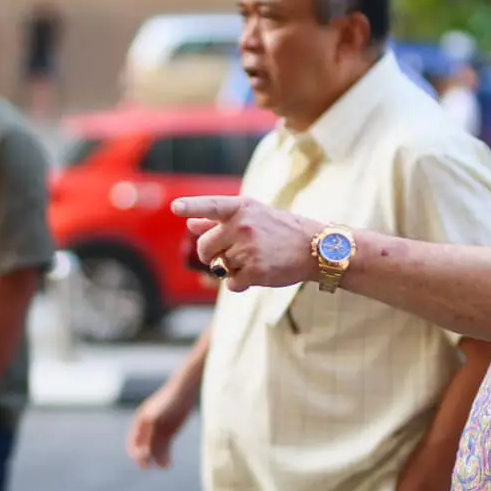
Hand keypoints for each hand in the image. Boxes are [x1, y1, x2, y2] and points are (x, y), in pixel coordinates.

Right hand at [127, 379, 194, 469]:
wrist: (186, 390)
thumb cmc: (170, 400)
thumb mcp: (157, 414)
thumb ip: (149, 429)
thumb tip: (144, 443)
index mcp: (141, 421)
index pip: (134, 441)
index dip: (136, 452)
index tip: (143, 459)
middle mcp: (148, 427)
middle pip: (143, 448)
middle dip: (144, 459)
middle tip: (147, 468)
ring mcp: (159, 430)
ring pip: (155, 450)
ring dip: (157, 460)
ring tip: (164, 467)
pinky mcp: (170, 433)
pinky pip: (165, 448)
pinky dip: (166, 457)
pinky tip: (169, 465)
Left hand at [171, 195, 322, 291]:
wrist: (315, 247)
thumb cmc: (280, 230)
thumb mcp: (252, 216)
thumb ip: (218, 221)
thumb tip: (190, 224)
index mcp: (241, 208)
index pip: (211, 206)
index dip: (192, 206)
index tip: (175, 207)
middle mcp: (244, 226)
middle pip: (205, 247)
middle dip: (211, 255)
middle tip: (230, 254)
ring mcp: (249, 248)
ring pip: (219, 267)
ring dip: (231, 269)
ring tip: (254, 260)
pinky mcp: (256, 270)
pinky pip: (232, 284)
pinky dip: (240, 284)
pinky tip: (257, 273)